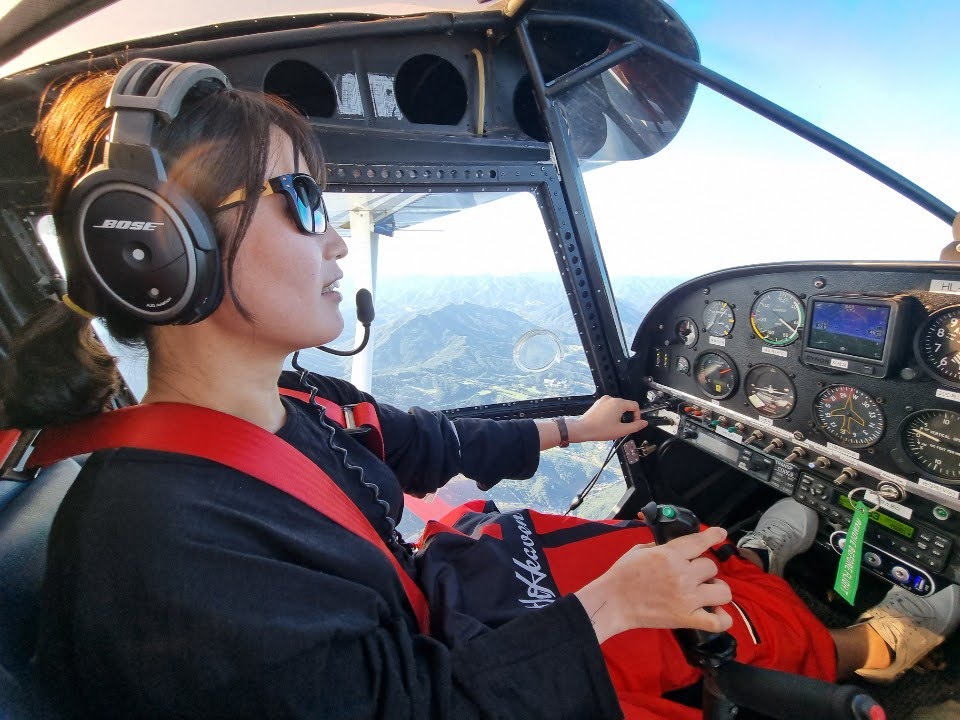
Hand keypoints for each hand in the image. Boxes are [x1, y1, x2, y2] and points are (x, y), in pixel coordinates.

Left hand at [569, 395, 645, 442]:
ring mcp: (603, 400)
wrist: (583, 429)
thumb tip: (644, 423)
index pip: (635, 405)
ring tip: (613, 425)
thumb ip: (635, 426)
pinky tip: (606, 422)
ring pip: (617, 406)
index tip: (634, 423)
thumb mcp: (621, 430)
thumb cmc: (600, 430)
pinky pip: (609, 406)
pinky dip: (611, 413)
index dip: (637, 415)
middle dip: (627, 416)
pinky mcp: (598, 403)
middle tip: (622, 427)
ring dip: (619, 415)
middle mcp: (611, 399)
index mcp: (619, 403)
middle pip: (626, 405)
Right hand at [574, 526, 732, 643]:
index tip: (721, 534)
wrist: (612, 602)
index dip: (714, 535)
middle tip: (693, 575)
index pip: (700, 541)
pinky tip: (717, 613)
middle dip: (703, 570)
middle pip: (711, 566)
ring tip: (705, 592)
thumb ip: (661, 547)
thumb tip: (676, 548)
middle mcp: (682, 574)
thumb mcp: (639, 550)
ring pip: (723, 591)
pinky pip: (718, 621)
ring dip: (715, 590)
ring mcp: (687, 598)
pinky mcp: (686, 618)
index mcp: (670, 554)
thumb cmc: (622, 575)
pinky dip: (722, 618)